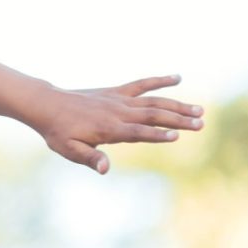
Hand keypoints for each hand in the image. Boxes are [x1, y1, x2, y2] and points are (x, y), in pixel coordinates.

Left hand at [36, 75, 202, 172]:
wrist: (46, 105)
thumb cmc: (58, 132)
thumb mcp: (69, 150)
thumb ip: (90, 158)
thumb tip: (105, 170)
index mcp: (108, 129)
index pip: (138, 132)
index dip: (157, 134)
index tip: (177, 136)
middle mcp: (117, 112)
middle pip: (152, 115)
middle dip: (178, 120)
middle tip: (201, 124)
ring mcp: (118, 100)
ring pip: (153, 101)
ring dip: (177, 105)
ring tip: (199, 110)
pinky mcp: (116, 91)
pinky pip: (141, 84)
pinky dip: (159, 80)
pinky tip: (177, 77)